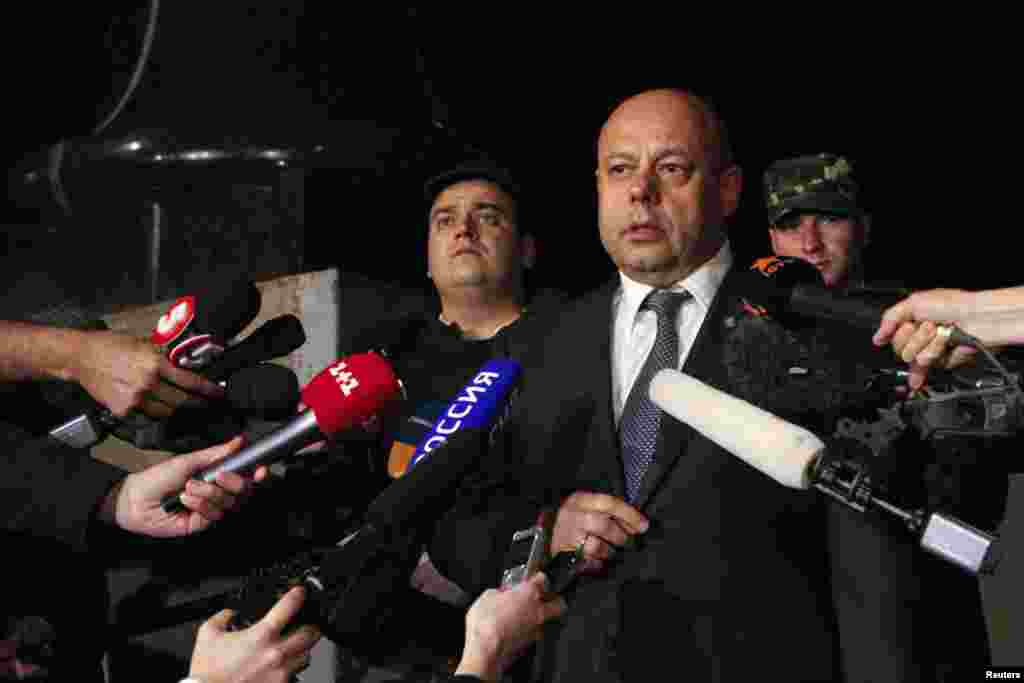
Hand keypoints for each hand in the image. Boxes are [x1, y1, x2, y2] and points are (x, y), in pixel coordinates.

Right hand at [70, 330, 223, 417]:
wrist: (81, 356)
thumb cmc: (113, 345)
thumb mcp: (144, 343)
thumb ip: (165, 355)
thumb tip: (185, 363)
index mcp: (156, 363)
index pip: (190, 381)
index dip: (208, 390)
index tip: (219, 394)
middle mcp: (148, 383)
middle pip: (182, 401)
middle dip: (198, 405)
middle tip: (207, 406)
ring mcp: (135, 399)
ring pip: (166, 412)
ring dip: (178, 411)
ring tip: (187, 410)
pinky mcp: (123, 409)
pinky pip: (147, 415)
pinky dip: (155, 413)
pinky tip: (161, 410)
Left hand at [98, 437, 267, 536]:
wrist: (134, 499)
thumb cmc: (157, 478)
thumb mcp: (189, 461)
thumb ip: (217, 453)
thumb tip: (238, 441)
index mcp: (215, 476)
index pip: (244, 477)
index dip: (256, 475)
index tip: (260, 470)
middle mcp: (215, 493)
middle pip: (242, 492)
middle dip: (232, 483)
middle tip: (217, 476)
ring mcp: (208, 510)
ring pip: (227, 504)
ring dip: (208, 493)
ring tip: (188, 488)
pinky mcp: (200, 525)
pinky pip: (213, 516)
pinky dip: (200, 505)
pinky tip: (185, 500)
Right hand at [189, 586, 321, 682]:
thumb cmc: (208, 673)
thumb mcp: (207, 634)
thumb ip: (222, 616)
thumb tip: (230, 612)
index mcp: (260, 636)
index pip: (288, 607)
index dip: (297, 595)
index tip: (299, 593)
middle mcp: (275, 653)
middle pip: (310, 634)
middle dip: (310, 626)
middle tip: (306, 624)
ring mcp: (280, 673)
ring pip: (306, 657)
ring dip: (302, 651)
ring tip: (293, 648)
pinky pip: (295, 676)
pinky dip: (291, 670)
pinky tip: (280, 668)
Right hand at [455, 572, 565, 680]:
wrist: (485, 648)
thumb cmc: (486, 621)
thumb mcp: (488, 596)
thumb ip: (499, 592)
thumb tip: (500, 594)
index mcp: (528, 593)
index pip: (542, 579)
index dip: (538, 577)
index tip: (534, 578)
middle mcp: (537, 610)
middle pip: (558, 603)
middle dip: (553, 600)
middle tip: (543, 597)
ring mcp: (535, 628)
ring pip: (547, 620)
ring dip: (540, 617)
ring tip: (526, 615)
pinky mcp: (530, 643)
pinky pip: (535, 633)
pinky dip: (529, 630)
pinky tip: (517, 629)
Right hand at [550, 491, 647, 573]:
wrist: (545, 535)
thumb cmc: (571, 521)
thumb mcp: (585, 506)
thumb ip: (607, 510)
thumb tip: (635, 521)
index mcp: (579, 500)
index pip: (609, 503)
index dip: (629, 514)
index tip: (643, 525)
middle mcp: (572, 515)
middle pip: (603, 525)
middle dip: (620, 535)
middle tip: (626, 540)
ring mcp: (567, 535)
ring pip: (596, 546)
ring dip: (608, 551)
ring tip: (609, 550)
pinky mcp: (565, 554)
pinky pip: (587, 561)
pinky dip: (597, 562)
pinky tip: (596, 559)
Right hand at [873, 290, 979, 389]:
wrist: (976, 317)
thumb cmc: (952, 305)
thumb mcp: (913, 303)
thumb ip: (890, 319)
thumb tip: (877, 337)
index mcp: (912, 323)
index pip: (891, 337)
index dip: (897, 333)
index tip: (908, 325)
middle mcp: (920, 338)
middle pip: (899, 349)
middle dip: (913, 336)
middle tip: (929, 326)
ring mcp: (930, 350)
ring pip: (912, 356)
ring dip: (927, 342)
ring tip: (941, 332)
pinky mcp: (942, 361)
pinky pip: (929, 362)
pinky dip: (936, 351)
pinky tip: (943, 346)